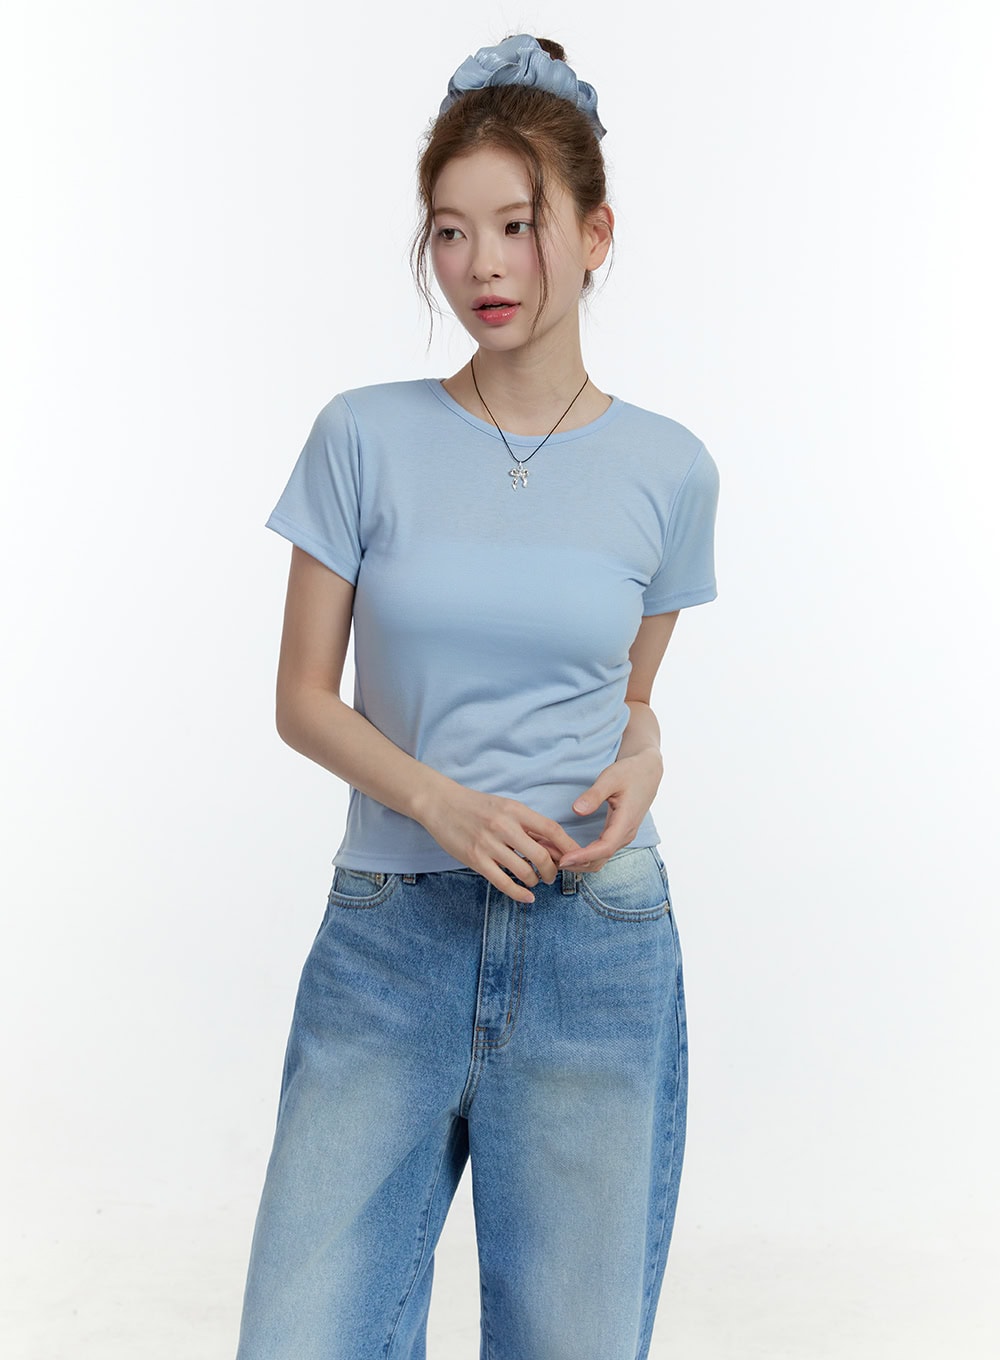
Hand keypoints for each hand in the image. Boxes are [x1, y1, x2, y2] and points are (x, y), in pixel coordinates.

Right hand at [418, 780, 583, 903]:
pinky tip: (527, 897)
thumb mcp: (505, 807)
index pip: (551, 829)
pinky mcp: (475, 859)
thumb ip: (527, 825)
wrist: (441, 803)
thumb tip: (553, 846)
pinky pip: (503, 882)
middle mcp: (504, 826)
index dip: (567, 847)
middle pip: (541, 855)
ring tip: (534, 881)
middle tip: (551, 876)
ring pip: (524, 871)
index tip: (575, 859)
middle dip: (551, 871)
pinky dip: (519, 893)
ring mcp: (489, 843)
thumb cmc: (476, 806)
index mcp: (515, 810)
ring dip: (535, 881)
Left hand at [558, 749, 663, 871]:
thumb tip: (577, 810)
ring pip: (599, 859)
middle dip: (574, 863)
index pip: (604, 848)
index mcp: (625, 822)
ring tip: (551, 855)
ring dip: (576, 861)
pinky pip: (599, 852)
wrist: (648, 771)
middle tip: (547, 857)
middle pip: (599, 860)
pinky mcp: (617, 835)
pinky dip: (581, 856)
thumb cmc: (630, 772)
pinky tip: (564, 849)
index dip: (583, 856)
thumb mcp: (611, 778)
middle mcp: (625, 835)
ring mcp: (622, 837)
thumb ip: (594, 795)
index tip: (563, 859)